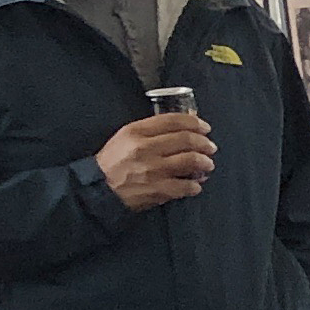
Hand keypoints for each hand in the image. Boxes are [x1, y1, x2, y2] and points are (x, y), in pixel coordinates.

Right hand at [96, 112, 215, 209]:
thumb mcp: (126, 137)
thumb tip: (183, 130)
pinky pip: (186, 186)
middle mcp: (145, 148)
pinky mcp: (157, 189)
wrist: (99, 188)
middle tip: (210, 147)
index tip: (204, 127)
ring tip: (207, 165)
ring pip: (191, 161)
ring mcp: (153, 170)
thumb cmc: (114, 161)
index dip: (194, 123)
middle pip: (186, 140)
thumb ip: (151, 131)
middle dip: (204, 143)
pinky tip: (196, 185)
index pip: (173, 121)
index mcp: (136, 132)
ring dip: (205, 163)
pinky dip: (195, 185)